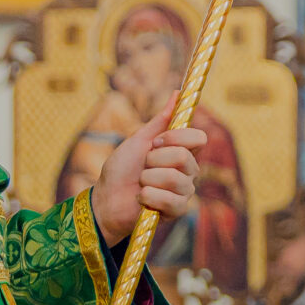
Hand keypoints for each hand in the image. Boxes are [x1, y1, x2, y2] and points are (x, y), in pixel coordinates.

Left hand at [92, 94, 206, 246]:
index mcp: (183, 151)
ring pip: (174, 179)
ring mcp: (184, 191)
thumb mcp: (138, 140)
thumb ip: (160, 120)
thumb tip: (176, 93)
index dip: (176, 138)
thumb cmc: (121, 169)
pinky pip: (170, 200)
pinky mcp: (177, 210)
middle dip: (155, 160)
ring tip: (140, 185)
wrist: (105, 199)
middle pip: (184, 157)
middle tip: (143, 167)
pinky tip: (142, 199)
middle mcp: (189, 171)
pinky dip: (149, 197)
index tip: (155, 142)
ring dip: (148, 180)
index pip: (199, 138)